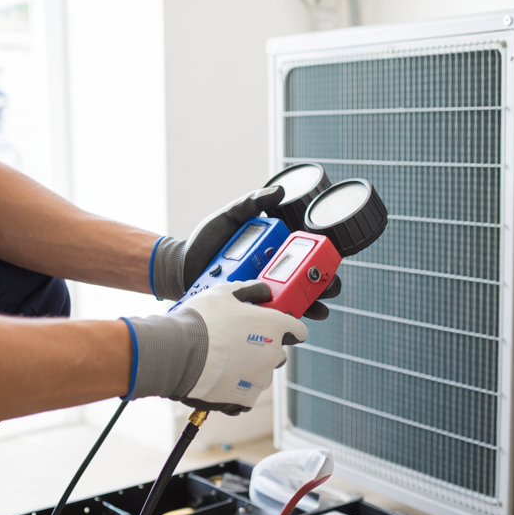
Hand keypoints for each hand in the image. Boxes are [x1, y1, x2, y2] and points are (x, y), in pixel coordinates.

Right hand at [123, 281, 307, 413]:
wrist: (176, 354)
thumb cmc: (199, 321)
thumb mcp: (223, 293)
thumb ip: (250, 290)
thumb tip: (262, 291)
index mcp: (273, 326)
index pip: (298, 330)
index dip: (286, 328)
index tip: (274, 329)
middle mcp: (272, 354)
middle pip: (276, 353)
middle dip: (261, 349)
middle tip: (236, 343)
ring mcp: (260, 379)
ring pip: (260, 375)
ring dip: (247, 369)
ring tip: (220, 361)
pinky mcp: (245, 400)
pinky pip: (246, 395)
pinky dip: (235, 389)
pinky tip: (217, 378)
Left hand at [148, 186, 340, 320]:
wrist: (182, 266)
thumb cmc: (207, 241)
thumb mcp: (229, 217)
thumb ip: (251, 203)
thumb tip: (279, 190)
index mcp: (273, 251)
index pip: (304, 256)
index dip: (323, 260)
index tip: (331, 261)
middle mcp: (271, 273)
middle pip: (306, 283)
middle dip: (323, 287)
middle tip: (328, 288)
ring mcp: (262, 293)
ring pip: (293, 304)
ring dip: (309, 308)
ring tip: (318, 311)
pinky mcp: (250, 310)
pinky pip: (270, 318)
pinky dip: (282, 322)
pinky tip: (291, 324)